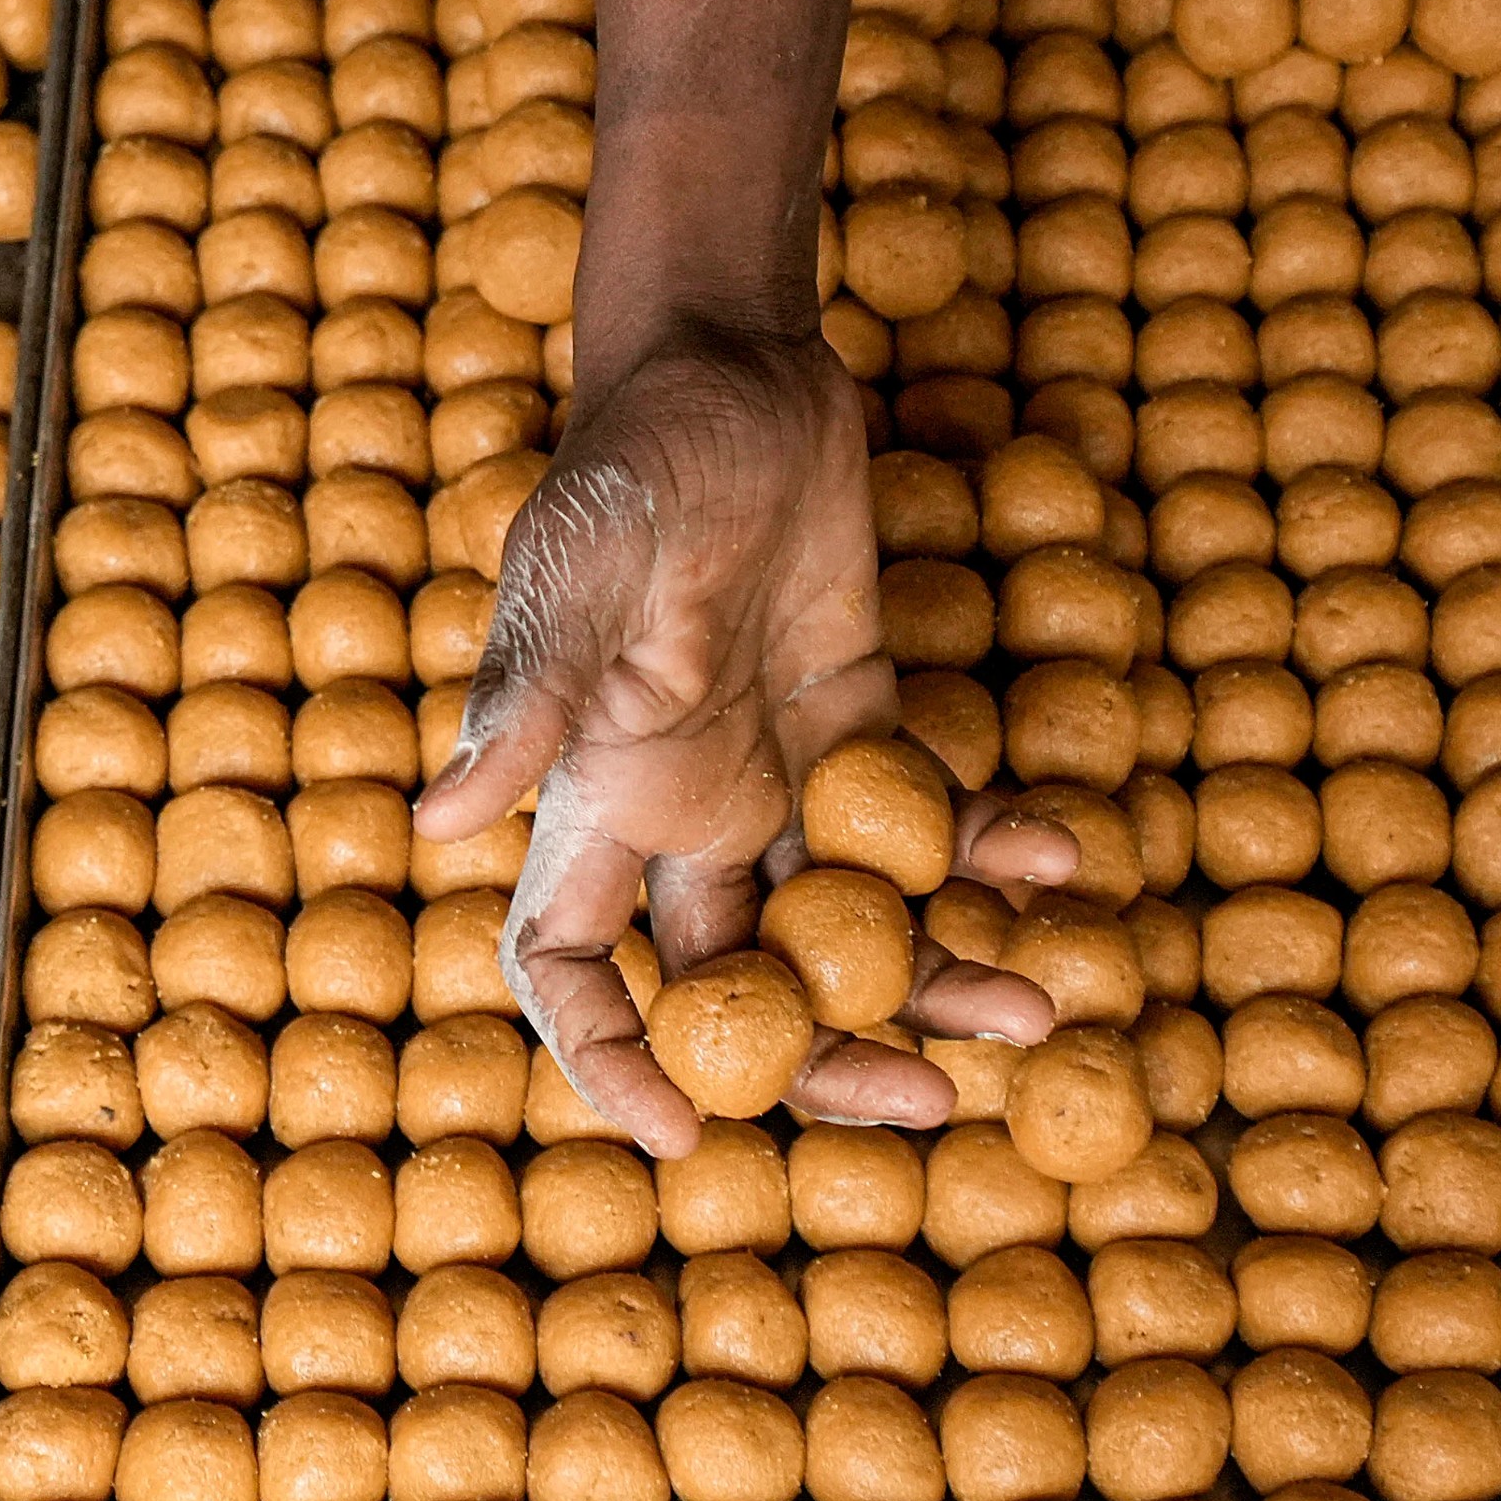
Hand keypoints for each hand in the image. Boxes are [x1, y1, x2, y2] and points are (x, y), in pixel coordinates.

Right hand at [412, 320, 1077, 1155]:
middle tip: (930, 1103)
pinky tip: (1064, 856)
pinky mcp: (864, 727)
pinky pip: (929, 827)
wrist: (735, 362)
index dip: (608, 1060)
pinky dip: (994, 852)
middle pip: (739, 988)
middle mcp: (683, 814)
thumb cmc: (637, 457)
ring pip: (852, 929)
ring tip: (1041, 1005)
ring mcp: (777, 777)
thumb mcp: (580, 568)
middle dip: (827, 1060)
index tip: (685, 1137)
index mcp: (598, 801)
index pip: (570, 969)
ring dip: (939, 977)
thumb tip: (437, 819)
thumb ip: (526, 693)